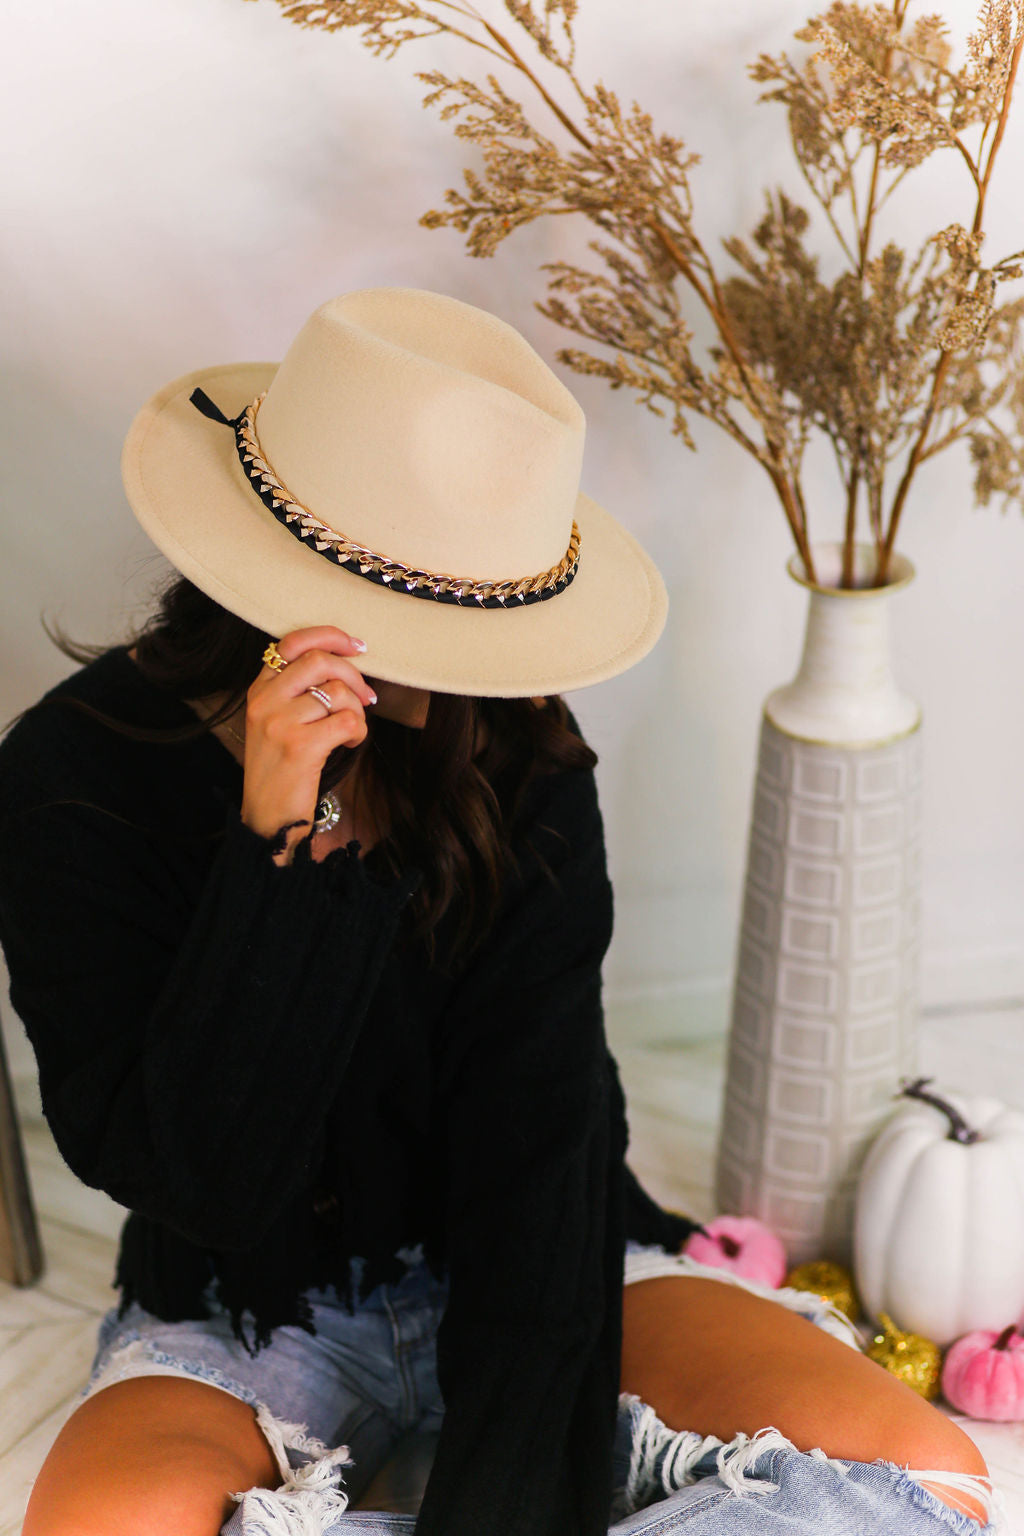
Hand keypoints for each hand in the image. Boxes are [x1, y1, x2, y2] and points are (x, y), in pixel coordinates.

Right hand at [240, 626, 376, 859]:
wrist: (268, 818)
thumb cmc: (282, 770)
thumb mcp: (276, 723)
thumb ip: (296, 692)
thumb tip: (346, 665)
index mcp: (259, 691)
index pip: (292, 643)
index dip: (329, 636)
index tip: (356, 646)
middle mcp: (265, 701)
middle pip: (319, 660)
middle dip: (353, 674)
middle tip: (366, 696)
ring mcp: (279, 723)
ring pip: (338, 693)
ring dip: (357, 711)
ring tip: (353, 729)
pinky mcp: (300, 746)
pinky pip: (347, 720)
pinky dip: (359, 730)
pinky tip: (351, 741)